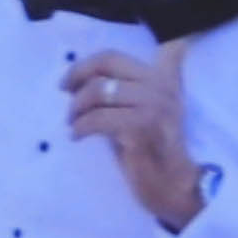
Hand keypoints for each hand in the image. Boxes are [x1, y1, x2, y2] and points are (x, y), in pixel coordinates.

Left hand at [61, 40, 200, 226]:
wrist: (173, 186)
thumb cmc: (152, 150)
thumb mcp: (144, 111)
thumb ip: (128, 90)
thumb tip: (84, 79)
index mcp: (163, 79)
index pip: (136, 52)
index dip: (99, 57)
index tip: (73, 77)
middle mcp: (162, 86)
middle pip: (107, 62)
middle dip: (78, 73)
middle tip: (64, 90)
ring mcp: (153, 105)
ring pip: (99, 90)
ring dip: (77, 107)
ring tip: (72, 122)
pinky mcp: (141, 127)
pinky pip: (98, 118)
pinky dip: (80, 127)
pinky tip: (77, 135)